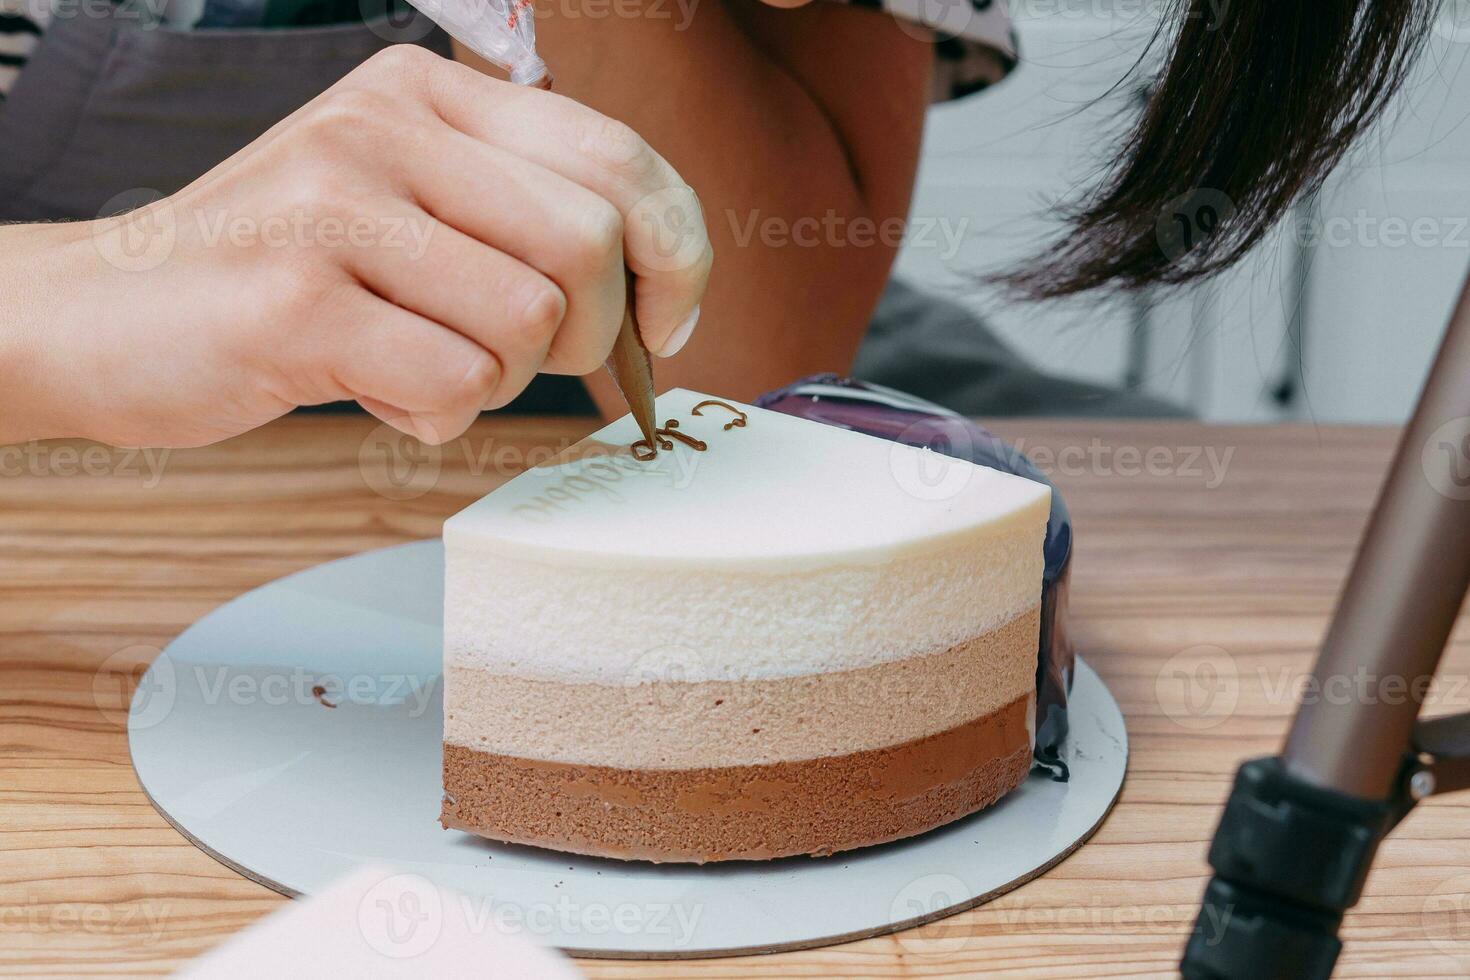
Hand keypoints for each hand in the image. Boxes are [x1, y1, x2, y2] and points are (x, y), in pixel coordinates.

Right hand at [0, 45, 711, 447]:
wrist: (98, 314)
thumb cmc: (279, 273)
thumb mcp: (399, 200)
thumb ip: (514, 212)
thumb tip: (658, 287)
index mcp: (427, 93)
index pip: (619, 157)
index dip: (677, 255)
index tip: (666, 323)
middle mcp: (384, 127)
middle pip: (589, 246)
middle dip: (586, 336)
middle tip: (524, 359)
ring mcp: (335, 206)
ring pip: (528, 322)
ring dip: (496, 379)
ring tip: (416, 362)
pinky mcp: (296, 300)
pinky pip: (453, 386)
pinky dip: (432, 417)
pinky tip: (371, 390)